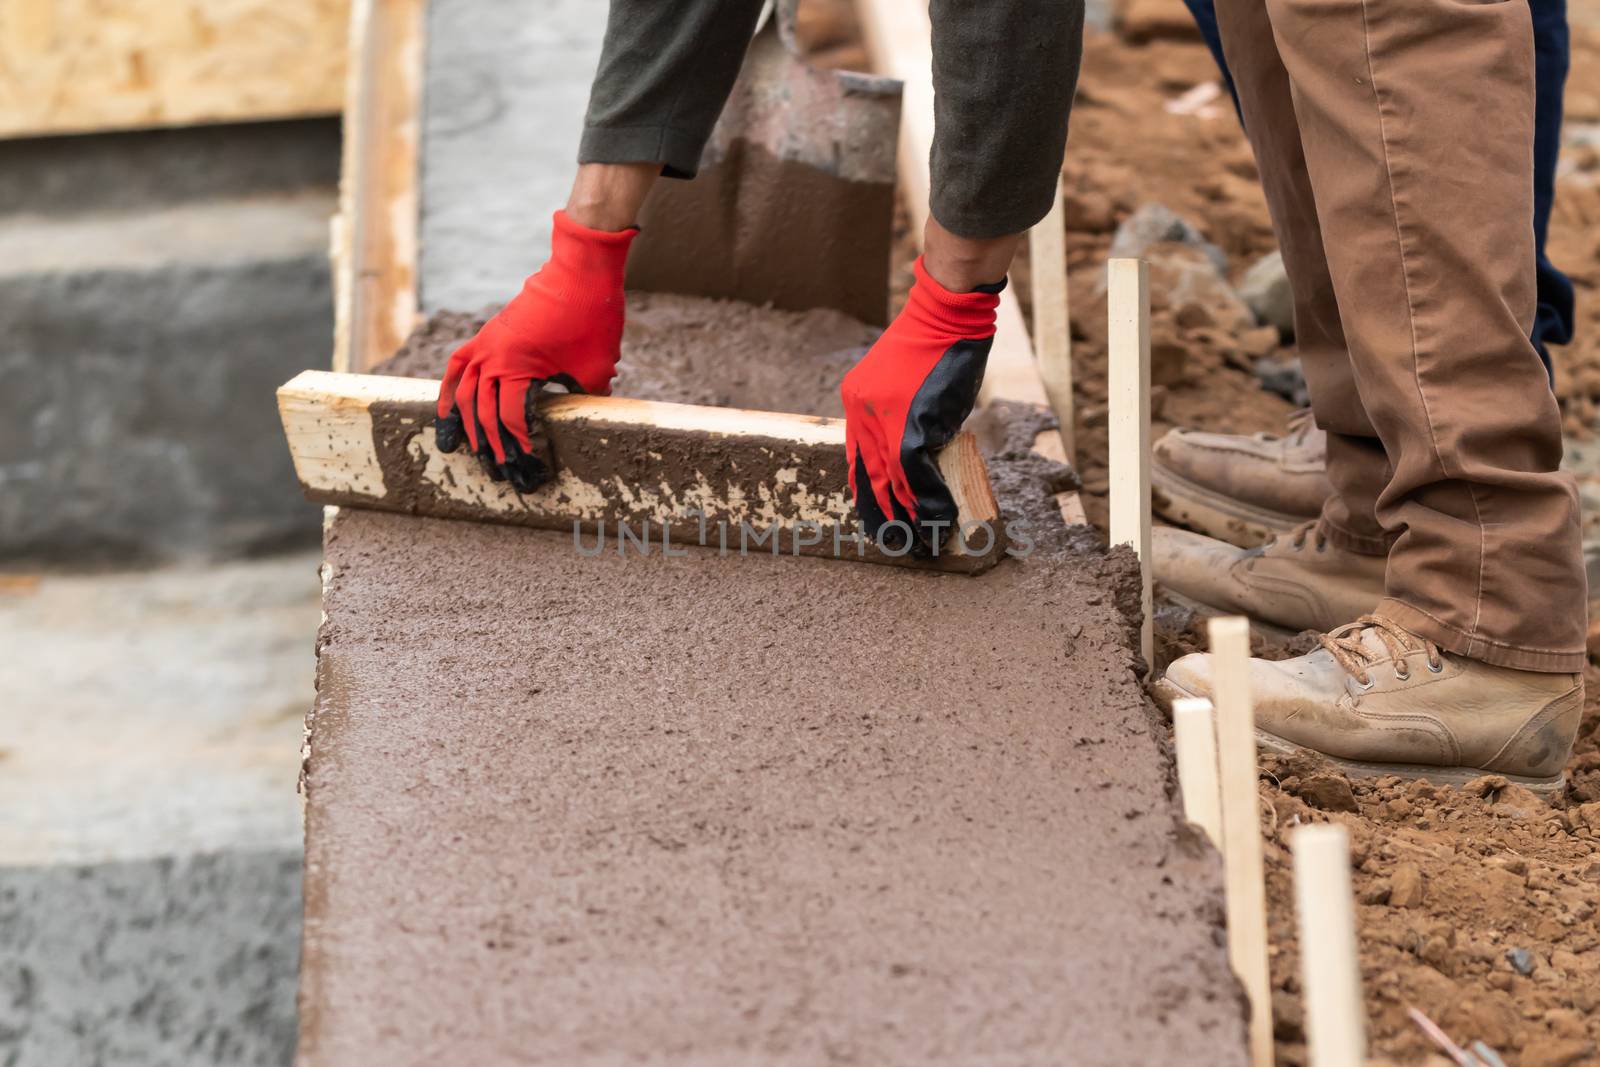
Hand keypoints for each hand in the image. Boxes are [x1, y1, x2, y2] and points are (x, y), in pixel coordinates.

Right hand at [435, 211, 636, 490]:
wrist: (580, 271)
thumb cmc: (592, 318)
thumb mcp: (596, 369)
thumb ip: (584, 399)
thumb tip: (581, 420)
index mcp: (517, 368)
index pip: (511, 418)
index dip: (519, 444)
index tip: (529, 463)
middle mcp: (493, 357)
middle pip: (483, 412)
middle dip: (492, 445)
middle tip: (501, 470)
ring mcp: (486, 344)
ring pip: (464, 393)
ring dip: (466, 425)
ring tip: (467, 452)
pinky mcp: (488, 334)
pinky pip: (458, 366)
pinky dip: (450, 391)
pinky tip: (448, 414)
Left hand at [840, 257, 1001, 554]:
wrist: (945, 314)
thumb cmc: (934, 343)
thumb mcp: (906, 382)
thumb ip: (903, 415)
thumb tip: (920, 450)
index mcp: (856, 404)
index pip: (857, 461)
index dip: (869, 495)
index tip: (878, 521)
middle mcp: (862, 415)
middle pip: (868, 478)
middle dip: (883, 516)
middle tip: (895, 544)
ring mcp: (885, 421)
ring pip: (892, 483)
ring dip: (909, 518)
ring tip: (922, 545)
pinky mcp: (912, 424)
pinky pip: (915, 474)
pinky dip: (929, 501)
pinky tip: (939, 520)